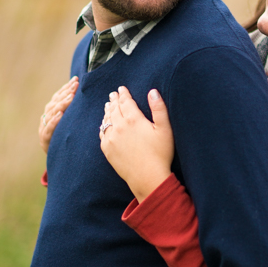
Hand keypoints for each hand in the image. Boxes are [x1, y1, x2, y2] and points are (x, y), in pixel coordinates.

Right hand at [39, 77, 77, 152]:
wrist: (57, 159)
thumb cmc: (65, 138)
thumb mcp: (70, 123)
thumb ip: (74, 111)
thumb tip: (88, 96)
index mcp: (51, 112)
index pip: (58, 97)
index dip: (66, 88)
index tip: (76, 80)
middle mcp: (46, 117)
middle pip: (55, 102)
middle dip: (66, 93)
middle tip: (75, 86)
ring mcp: (44, 128)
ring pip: (51, 113)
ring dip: (61, 104)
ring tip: (70, 97)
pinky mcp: (45, 139)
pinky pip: (49, 129)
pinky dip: (54, 121)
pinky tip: (60, 115)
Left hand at [99, 86, 174, 202]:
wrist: (147, 177)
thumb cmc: (160, 154)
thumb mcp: (165, 129)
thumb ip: (159, 109)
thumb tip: (153, 92)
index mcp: (133, 119)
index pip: (126, 102)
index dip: (124, 94)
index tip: (122, 88)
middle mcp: (119, 127)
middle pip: (114, 109)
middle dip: (114, 100)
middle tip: (113, 94)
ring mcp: (111, 138)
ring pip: (106, 120)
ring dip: (107, 111)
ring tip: (107, 105)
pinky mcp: (107, 150)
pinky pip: (102, 133)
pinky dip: (103, 125)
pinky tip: (104, 124)